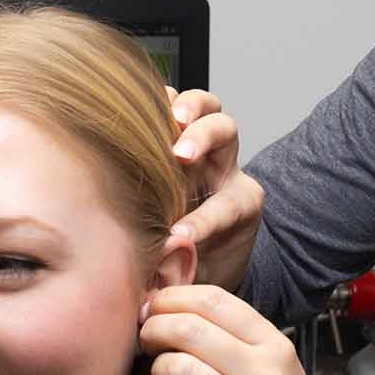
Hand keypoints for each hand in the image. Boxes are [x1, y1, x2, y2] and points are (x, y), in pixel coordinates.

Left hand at [139, 284, 328, 374]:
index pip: (212, 300)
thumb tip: (164, 304)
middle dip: (154, 328)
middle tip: (148, 339)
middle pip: (189, 329)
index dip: (173, 298)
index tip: (157, 308)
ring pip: (175, 367)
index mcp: (273, 345)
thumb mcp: (273, 360)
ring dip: (156, 366)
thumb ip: (230, 331)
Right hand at [164, 87, 262, 292]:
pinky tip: (136, 104)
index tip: (179, 236)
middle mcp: (223, 170)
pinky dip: (159, 99)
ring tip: (168, 118)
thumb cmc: (200, 265)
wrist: (207, 252)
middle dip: (204, 139)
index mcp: (238, 206)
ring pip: (209, 110)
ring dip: (188, 109)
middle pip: (226, 134)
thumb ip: (179, 273)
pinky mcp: (179, 133)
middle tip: (180, 155)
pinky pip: (174, 104)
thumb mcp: (197, 276)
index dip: (203, 221)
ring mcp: (203, 147)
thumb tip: (157, 273)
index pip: (225, 205)